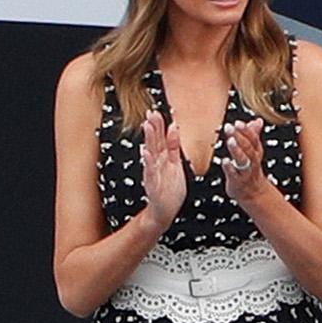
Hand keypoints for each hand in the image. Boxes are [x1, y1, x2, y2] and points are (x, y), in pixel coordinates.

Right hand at [139, 110, 185, 229]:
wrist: (163, 211)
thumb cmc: (170, 188)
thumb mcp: (176, 165)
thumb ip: (174, 147)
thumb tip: (174, 128)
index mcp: (164, 158)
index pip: (162, 139)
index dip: (161, 125)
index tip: (158, 111)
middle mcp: (157, 163)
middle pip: (155, 142)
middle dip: (153, 127)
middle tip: (151, 112)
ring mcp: (154, 172)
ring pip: (151, 153)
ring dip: (149, 139)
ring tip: (148, 126)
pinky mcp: (153, 184)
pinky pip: (150, 171)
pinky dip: (148, 162)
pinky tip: (145, 152)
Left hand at [218, 118, 271, 206]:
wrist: (252, 192)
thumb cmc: (250, 169)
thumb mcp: (254, 151)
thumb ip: (254, 135)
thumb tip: (258, 120)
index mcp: (256, 151)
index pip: (253, 139)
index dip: (246, 130)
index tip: (238, 122)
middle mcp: (252, 160)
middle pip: (248, 147)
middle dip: (240, 137)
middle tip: (230, 127)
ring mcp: (245, 171)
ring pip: (243, 160)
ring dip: (237, 150)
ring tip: (230, 140)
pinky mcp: (237, 180)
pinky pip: (234, 174)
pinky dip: (230, 168)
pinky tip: (225, 161)